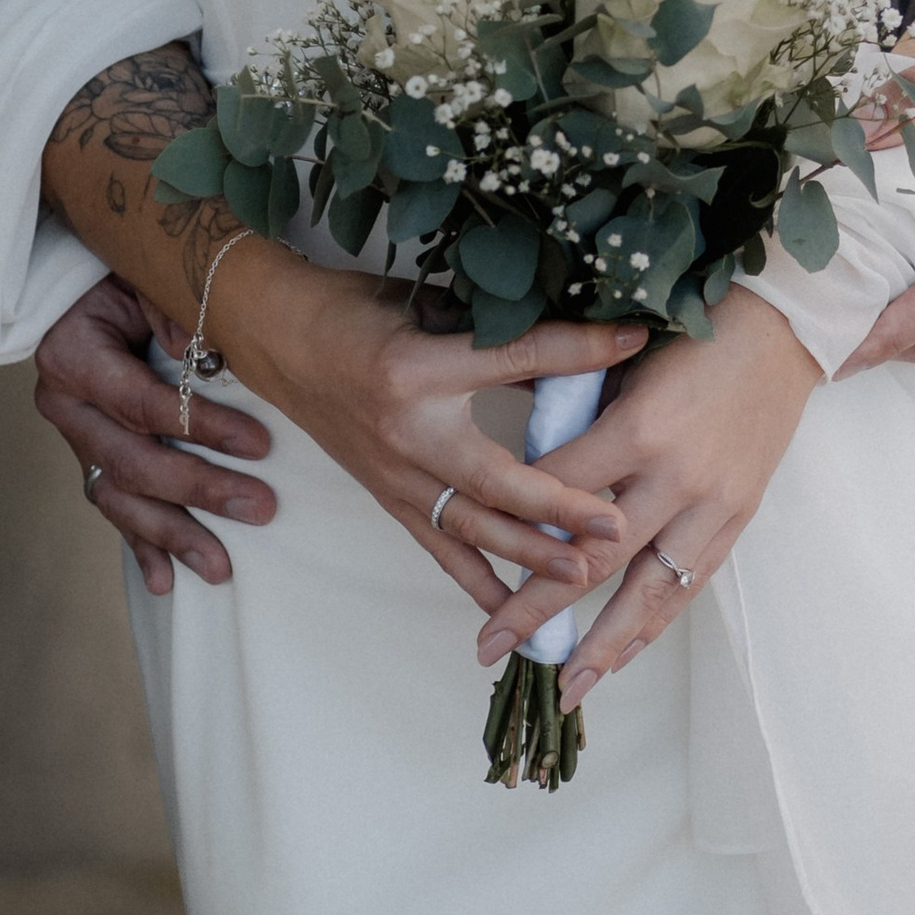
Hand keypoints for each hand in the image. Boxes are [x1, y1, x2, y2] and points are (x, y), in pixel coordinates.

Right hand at [34, 276, 276, 596]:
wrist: (74, 290)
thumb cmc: (119, 279)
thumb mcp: (143, 278)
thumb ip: (171, 313)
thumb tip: (206, 359)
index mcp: (74, 358)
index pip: (144, 404)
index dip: (201, 427)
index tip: (259, 445)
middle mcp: (65, 406)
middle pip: (134, 463)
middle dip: (199, 491)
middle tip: (258, 508)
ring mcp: (75, 439)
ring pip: (121, 499)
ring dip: (172, 536)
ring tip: (219, 568)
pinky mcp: (88, 460)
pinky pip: (112, 508)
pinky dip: (139, 547)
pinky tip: (165, 582)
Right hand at [213, 238, 649, 621]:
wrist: (280, 341)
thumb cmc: (353, 311)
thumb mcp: (425, 303)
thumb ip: (492, 330)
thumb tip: (571, 338)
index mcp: (419, 364)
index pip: (515, 357)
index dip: (577, 350)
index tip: (634, 343)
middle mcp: (408, 431)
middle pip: (497, 477)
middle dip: (561, 505)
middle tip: (616, 523)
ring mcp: (395, 474)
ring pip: (472, 526)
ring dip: (529, 555)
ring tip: (583, 573)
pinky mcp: (388, 498)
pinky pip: (438, 547)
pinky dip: (475, 580)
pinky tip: (511, 611)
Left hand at [475, 291, 820, 708]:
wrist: (782, 328)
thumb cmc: (694, 331)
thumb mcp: (625, 361)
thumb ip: (580, 413)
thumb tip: (528, 463)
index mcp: (639, 427)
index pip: (558, 491)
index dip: (516, 522)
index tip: (476, 552)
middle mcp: (676, 476)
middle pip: (594, 559)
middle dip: (539, 607)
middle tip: (490, 644)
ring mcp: (712, 504)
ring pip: (648, 592)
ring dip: (603, 646)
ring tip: (565, 689)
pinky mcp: (738, 518)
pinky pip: (689, 585)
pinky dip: (653, 625)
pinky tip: (623, 655)